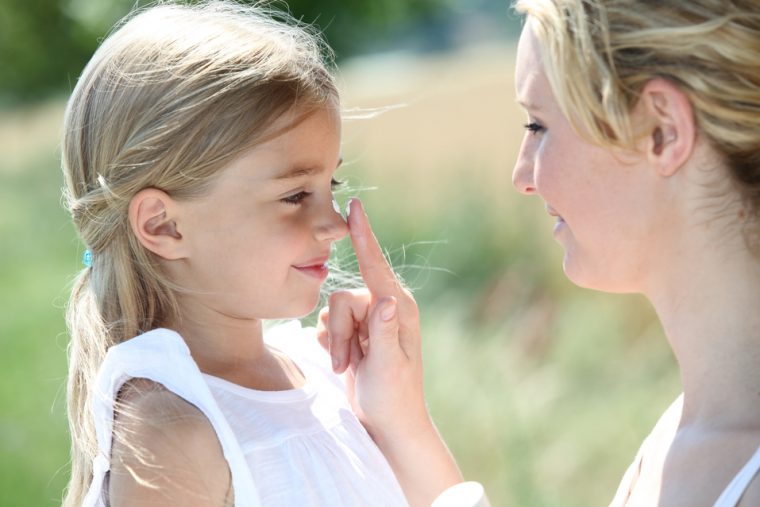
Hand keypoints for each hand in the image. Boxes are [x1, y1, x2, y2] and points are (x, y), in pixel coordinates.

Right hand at [317, 198, 462, 505]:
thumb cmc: (393, 399)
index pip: (375, 265)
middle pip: (342, 297)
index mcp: (399, 308)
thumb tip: (388, 299)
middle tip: (345, 361)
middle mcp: (386, 308)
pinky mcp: (356, 332)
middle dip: (337, 330)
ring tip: (346, 364)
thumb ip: (384, 333)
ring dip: (333, 340)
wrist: (388, 424)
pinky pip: (327, 323)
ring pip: (332, 311)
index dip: (362, 235)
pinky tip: (343, 361)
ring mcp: (370, 320)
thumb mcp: (387, 367)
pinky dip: (329, 343)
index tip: (354, 206)